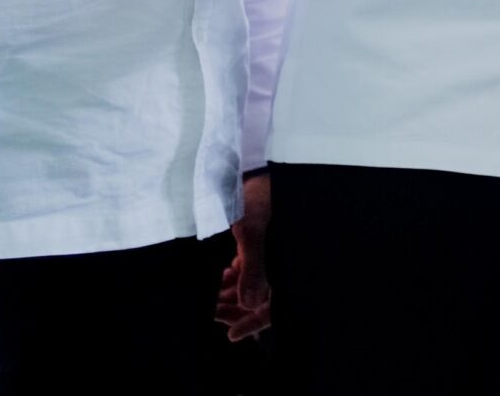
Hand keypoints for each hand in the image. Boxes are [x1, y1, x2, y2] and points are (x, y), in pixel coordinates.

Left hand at [215, 172, 272, 341]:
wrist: (254, 164)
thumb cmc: (260, 193)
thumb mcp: (254, 230)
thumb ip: (253, 267)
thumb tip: (247, 304)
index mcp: (287, 258)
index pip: (275, 303)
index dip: (254, 322)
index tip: (231, 334)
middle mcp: (281, 259)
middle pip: (261, 297)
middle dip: (236, 308)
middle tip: (212, 313)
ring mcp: (271, 251)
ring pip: (252, 284)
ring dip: (232, 293)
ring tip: (212, 296)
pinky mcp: (262, 241)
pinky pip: (250, 268)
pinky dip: (235, 276)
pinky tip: (223, 274)